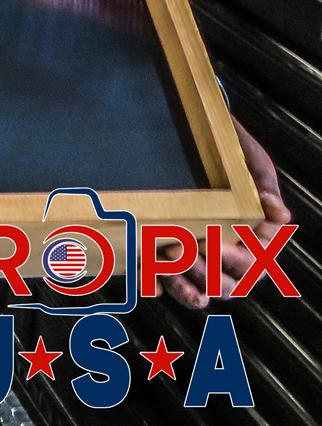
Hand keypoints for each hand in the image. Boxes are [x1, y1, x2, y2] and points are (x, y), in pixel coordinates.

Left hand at [159, 117, 290, 308]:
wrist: (191, 135)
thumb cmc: (230, 152)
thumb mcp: (251, 161)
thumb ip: (265, 185)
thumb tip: (279, 213)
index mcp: (256, 242)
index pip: (253, 266)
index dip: (234, 261)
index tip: (212, 244)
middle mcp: (229, 257)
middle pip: (226, 285)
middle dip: (203, 273)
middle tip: (176, 249)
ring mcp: (200, 259)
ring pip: (199, 290)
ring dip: (183, 285)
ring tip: (162, 263)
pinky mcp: (169, 256)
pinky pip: (165, 282)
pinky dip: (157, 285)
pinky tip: (147, 278)